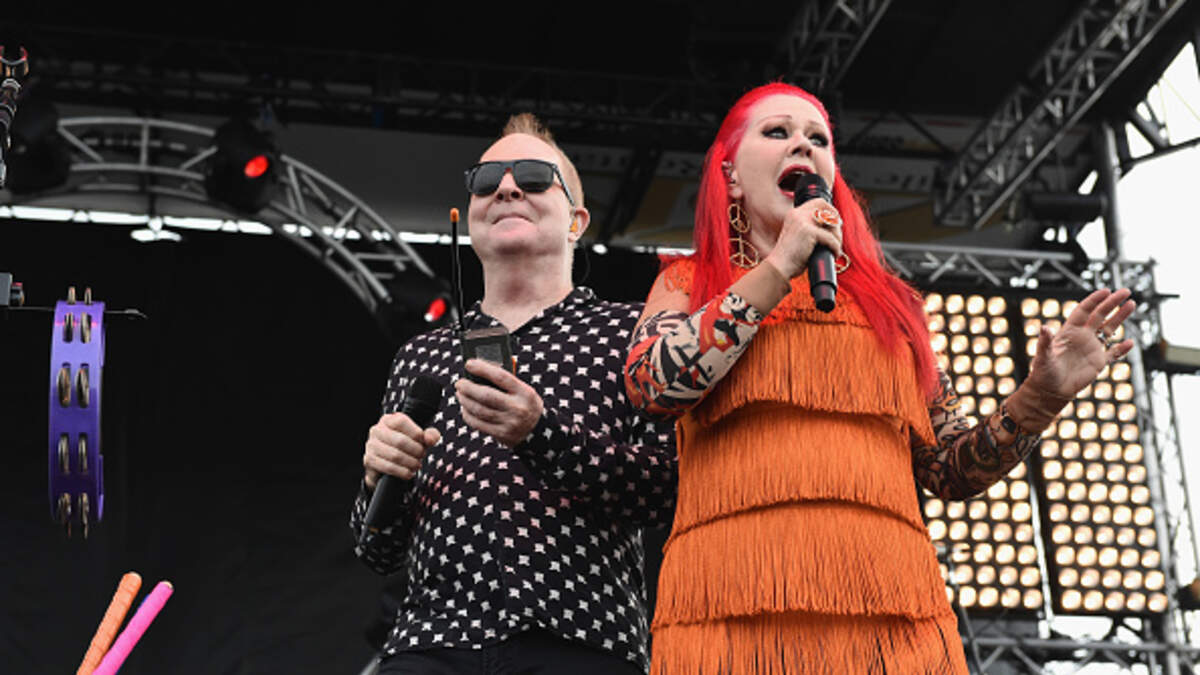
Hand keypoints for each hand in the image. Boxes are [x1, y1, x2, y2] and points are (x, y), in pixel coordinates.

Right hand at [363, 412, 440, 488]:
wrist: (385, 466)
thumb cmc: (404, 447)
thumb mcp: (418, 439)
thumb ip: (428, 436)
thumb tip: (431, 439)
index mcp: (388, 420)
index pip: (401, 422)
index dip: (416, 433)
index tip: (424, 442)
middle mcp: (377, 430)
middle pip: (400, 441)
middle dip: (415, 450)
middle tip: (422, 456)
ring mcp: (371, 445)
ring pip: (395, 455)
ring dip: (410, 462)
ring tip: (416, 465)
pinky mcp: (369, 460)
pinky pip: (388, 467)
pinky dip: (402, 471)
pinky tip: (409, 473)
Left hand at [454, 359, 543, 446]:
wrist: (538, 432)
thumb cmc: (526, 404)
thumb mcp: (524, 390)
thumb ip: (506, 382)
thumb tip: (480, 372)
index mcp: (525, 392)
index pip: (501, 377)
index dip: (482, 369)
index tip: (469, 364)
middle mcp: (518, 408)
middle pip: (486, 395)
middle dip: (468, 388)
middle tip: (459, 383)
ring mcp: (509, 423)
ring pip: (479, 410)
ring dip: (465, 400)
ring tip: (460, 394)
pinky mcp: (501, 434)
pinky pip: (478, 424)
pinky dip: (468, 414)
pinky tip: (465, 408)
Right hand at [762, 199, 843, 279]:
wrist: (779, 267)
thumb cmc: (790, 257)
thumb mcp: (798, 236)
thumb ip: (810, 228)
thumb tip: (833, 226)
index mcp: (794, 214)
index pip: (818, 202)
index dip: (830, 210)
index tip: (835, 223)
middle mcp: (798, 214)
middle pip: (827, 209)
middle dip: (836, 222)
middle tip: (838, 237)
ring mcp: (803, 221)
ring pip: (832, 224)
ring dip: (838, 237)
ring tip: (835, 249)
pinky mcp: (808, 232)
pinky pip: (831, 238)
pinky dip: (836, 248)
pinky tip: (834, 255)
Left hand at [1010, 288, 1135, 429]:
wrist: (1051, 390)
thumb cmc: (1044, 372)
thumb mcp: (1043, 355)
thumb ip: (1045, 341)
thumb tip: (1044, 327)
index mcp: (1069, 332)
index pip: (1084, 311)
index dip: (1094, 301)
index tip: (1106, 291)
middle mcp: (1082, 337)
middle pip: (1100, 315)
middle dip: (1112, 303)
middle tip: (1126, 292)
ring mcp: (1092, 348)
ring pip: (1110, 329)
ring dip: (1120, 317)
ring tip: (1131, 304)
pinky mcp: (1098, 363)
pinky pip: (1113, 353)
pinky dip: (1122, 349)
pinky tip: (1130, 343)